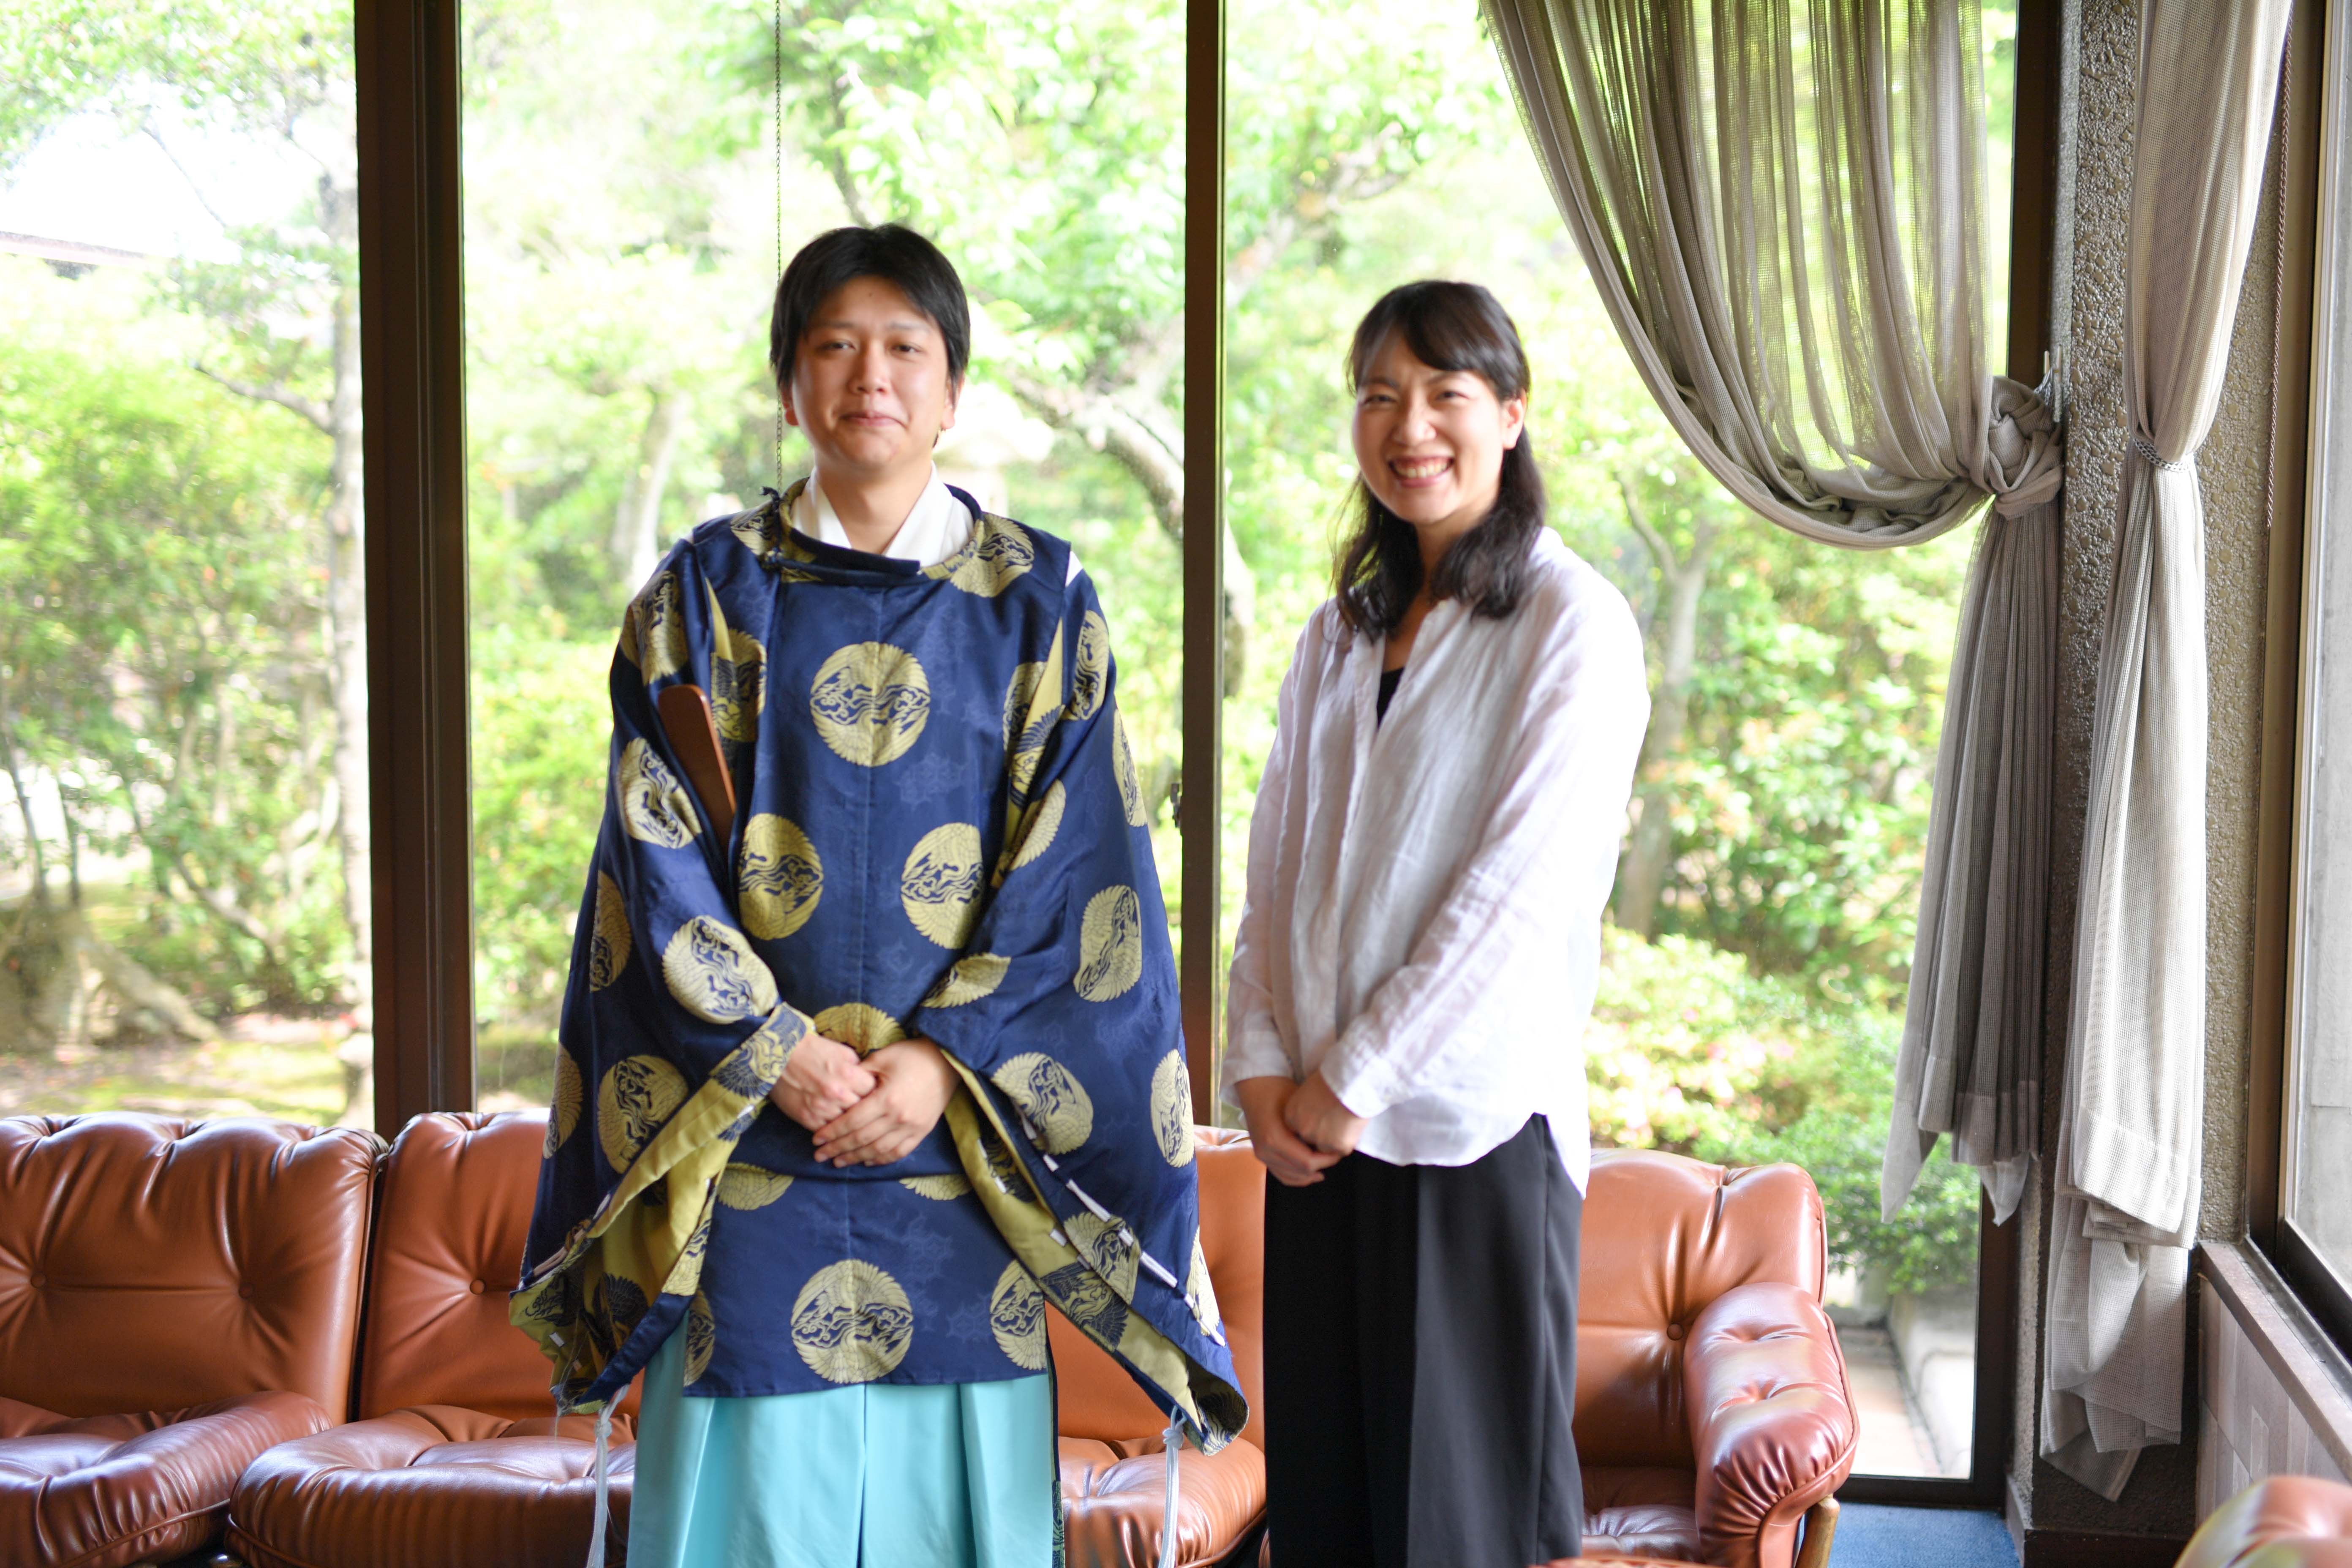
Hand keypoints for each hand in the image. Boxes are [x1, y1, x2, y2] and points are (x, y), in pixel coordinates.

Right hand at [770, 1034, 875, 1131]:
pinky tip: (836, 1127)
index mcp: (847, 1074)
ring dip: (850, 1122)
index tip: (874, 1093)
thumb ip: (859, 1068)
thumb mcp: (842, 1052)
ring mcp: (821, 1108)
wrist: (779, 1055)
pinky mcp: (807, 1118)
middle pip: (862, 1110)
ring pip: (846, 1124)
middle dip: (865, 1108)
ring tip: (852, 1118)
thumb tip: (872, 1082)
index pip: (873, 1091)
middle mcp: (836, 1093)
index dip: (875, 1092)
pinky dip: (833, 1130)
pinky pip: (827, 1131)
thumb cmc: (813, 1051)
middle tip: (867, 1109)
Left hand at [812, 1038, 960, 1167]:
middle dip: (838, 1149)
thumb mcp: (882, 1058)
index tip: (817, 1139)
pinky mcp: (922, 1131)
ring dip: (856, 1158)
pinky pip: (899, 1152)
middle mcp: (899, 1117)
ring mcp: (913, 1127)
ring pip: (878, 1150)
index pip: (852, 1121)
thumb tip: (838, 1088)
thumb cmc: (912, 1055)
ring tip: (838, 1162)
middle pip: (862, 1139)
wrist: (947, 1061)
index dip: (832, 1132)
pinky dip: (881, 1159)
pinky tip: (867, 1161)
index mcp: (887, 1098)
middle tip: (820, 1155)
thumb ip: (859, 1075)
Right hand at [1233, 1076, 1341, 1187]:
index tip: (1339, 1152)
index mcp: (1274, 1139)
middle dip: (1321, 1166)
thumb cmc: (1278, 1090)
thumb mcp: (1298, 1106)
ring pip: (1291, 1177)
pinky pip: (1281, 1175)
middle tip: (1335, 1155)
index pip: (1307, 1162)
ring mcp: (1261, 1155)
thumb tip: (1332, 1143)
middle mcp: (1266, 1151)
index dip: (1327, 1161)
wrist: (1255, 1086)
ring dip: (1310, 1174)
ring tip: (1325, 1164)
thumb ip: (1311, 1127)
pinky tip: (1311, 1174)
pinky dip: (1297, 1177)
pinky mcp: (1261, 1155)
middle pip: (1300, 1172)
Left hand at [1283, 1070, 1368, 1159]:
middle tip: (1335, 1123)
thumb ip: (1304, 1106)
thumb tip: (1311, 1112)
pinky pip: (1342, 1149)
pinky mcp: (1338, 1146)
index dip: (1310, 1126)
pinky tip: (1352, 1124)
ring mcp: (1319, 1140)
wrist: (1350, 1080)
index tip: (1320, 1121)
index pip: (1297, 1130)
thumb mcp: (1308, 1089)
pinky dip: (1348, 1140)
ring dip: (1334, 1140)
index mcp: (1291, 1115)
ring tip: (1345, 1122)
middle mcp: (1303, 1130)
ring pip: (1326, 1148)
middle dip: (1321, 1136)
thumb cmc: (1331, 1078)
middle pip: (1310, 1141)